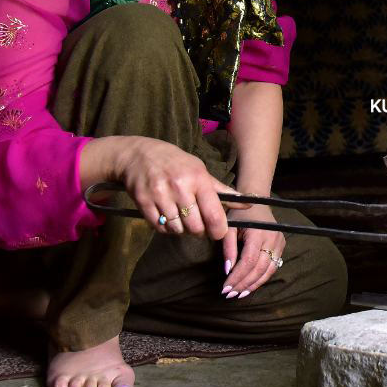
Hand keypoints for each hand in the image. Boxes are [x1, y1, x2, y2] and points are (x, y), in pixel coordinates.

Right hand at [84, 135, 234, 239]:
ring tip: (181, 218)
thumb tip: (248, 203)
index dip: (219, 231)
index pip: (214, 216)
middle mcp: (180, 187)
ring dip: (182, 230)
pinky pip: (160, 228)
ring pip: (178, 230)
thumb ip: (222, 190)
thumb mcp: (200, 170)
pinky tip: (168, 216)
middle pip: (196, 228)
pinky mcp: (143, 203)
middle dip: (200, 231)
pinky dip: (167, 228)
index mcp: (198, 178)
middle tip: (198, 224)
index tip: (218, 232)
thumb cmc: (175, 162)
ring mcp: (160, 195)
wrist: (138, 155)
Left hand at [221, 204, 284, 297]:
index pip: (248, 261)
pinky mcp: (282, 246)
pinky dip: (261, 278)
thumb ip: (228, 249)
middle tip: (230, 294)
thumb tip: (227, 270)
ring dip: (254, 285)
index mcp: (258, 233)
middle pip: (259, 269)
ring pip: (268, 271)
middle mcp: (272, 239)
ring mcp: (280, 243)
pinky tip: (250, 285)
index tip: (225, 288)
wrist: (257, 203)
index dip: (237, 277)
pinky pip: (272, 267)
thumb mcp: (229, 228)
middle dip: (244, 284)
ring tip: (239, 294)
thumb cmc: (240, 215)